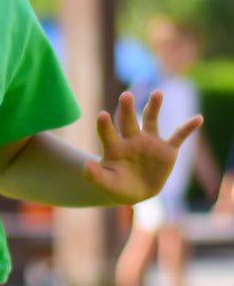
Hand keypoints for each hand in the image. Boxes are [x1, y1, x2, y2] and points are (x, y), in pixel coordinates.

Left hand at [84, 90, 202, 204]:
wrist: (136, 191)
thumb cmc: (116, 186)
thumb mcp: (105, 184)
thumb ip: (95, 175)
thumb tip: (87, 165)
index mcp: (114, 147)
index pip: (108, 133)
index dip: (105, 125)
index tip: (102, 115)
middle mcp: (131, 139)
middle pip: (128, 121)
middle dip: (127, 108)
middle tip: (126, 95)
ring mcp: (149, 142)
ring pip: (151, 120)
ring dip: (154, 107)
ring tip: (157, 93)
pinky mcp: (167, 150)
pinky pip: (179, 136)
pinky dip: (188, 128)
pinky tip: (198, 118)